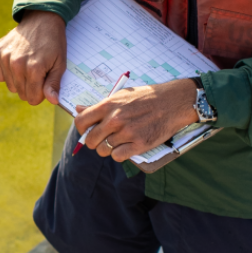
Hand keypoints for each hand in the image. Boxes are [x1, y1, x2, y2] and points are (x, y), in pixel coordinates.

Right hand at [0, 10, 67, 105]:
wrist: (41, 18)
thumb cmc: (53, 42)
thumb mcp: (60, 63)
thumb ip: (54, 84)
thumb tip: (52, 100)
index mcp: (34, 69)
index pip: (32, 99)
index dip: (40, 94)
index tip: (44, 82)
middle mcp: (17, 65)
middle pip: (21, 94)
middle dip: (31, 88)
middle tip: (38, 72)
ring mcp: (5, 58)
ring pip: (11, 87)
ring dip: (19, 81)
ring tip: (27, 65)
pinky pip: (0, 76)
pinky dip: (8, 73)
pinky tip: (17, 63)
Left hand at [75, 78, 198, 161]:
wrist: (173, 102)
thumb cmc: (147, 97)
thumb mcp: (122, 96)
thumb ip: (100, 106)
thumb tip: (79, 110)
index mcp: (109, 105)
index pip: (81, 122)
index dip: (82, 129)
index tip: (89, 130)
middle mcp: (115, 119)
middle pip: (91, 141)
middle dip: (95, 142)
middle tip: (104, 139)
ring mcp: (127, 133)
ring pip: (104, 150)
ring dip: (109, 148)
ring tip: (120, 140)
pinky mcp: (139, 144)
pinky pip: (118, 157)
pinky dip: (120, 154)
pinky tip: (127, 146)